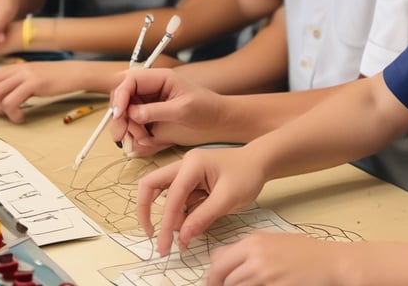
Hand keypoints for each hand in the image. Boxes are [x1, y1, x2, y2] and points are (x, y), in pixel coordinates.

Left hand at [0, 60, 102, 121]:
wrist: (77, 72)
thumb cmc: (57, 78)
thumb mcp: (33, 76)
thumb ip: (17, 83)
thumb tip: (1, 98)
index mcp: (15, 67)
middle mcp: (17, 69)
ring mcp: (25, 75)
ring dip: (0, 111)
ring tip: (12, 115)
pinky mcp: (34, 84)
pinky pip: (12, 102)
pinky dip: (13, 114)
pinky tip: (22, 116)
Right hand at [109, 68, 228, 155]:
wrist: (219, 123)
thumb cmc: (207, 109)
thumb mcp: (183, 109)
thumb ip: (156, 111)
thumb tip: (132, 113)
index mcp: (159, 78)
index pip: (129, 80)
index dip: (120, 96)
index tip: (119, 114)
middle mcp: (150, 90)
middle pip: (121, 98)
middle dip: (119, 117)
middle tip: (121, 135)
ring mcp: (148, 105)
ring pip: (124, 115)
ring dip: (128, 129)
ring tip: (145, 140)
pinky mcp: (149, 119)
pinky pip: (133, 127)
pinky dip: (135, 136)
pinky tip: (148, 142)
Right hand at [137, 145, 264, 256]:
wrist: (260, 162)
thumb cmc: (247, 175)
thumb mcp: (227, 199)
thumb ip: (203, 218)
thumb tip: (181, 238)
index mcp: (192, 164)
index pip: (172, 197)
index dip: (165, 224)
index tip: (164, 246)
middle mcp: (184, 165)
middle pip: (151, 184)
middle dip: (146, 210)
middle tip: (152, 234)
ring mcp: (187, 171)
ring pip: (164, 193)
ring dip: (169, 214)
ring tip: (185, 232)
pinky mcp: (192, 180)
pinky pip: (178, 197)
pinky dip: (181, 212)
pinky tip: (193, 222)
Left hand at [207, 233, 351, 285]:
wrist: (331, 262)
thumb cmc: (306, 252)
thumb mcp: (274, 242)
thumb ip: (250, 249)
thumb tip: (225, 260)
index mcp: (254, 242)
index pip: (219, 258)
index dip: (213, 274)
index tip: (213, 282)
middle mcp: (256, 257)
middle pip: (223, 276)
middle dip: (219, 285)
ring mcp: (265, 275)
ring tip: (248, 285)